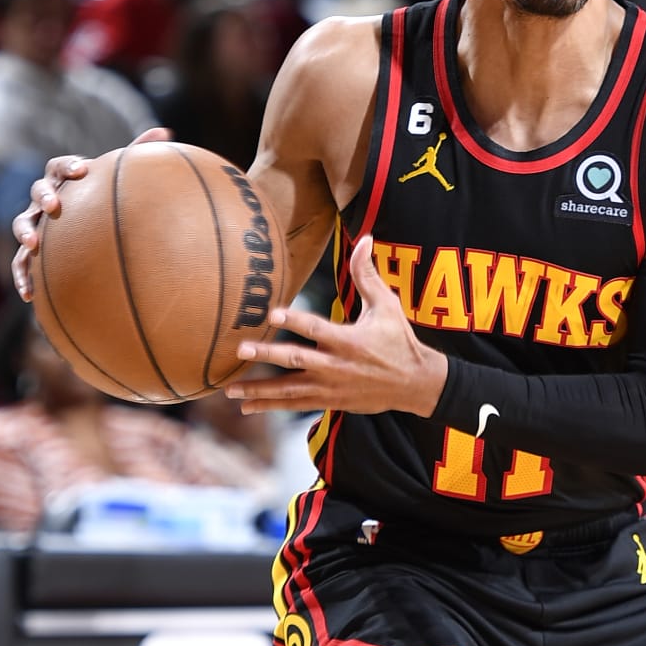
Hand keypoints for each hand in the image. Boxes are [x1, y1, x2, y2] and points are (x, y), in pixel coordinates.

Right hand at [11, 127, 170, 299]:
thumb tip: (166, 131)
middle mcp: (45, 198)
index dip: (67, 166)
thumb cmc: (102, 196)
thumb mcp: (118, 177)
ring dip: (25, 231)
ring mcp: (36, 223)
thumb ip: (137, 153)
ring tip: (33, 244)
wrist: (85, 224)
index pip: (59, 166)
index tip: (81, 170)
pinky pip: (22, 263)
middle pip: (37, 191)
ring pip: (22, 223)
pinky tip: (30, 295)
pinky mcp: (32, 251)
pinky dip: (22, 276)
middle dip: (44, 196)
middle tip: (55, 205)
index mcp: (64, 179)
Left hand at [232, 233, 447, 418]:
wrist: (415, 384)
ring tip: (230, 389)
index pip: (317, 328)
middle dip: (268, 354)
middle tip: (242, 349)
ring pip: (289, 389)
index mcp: (349, 340)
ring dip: (259, 389)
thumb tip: (364, 238)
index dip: (295, 320)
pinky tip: (246, 406)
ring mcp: (331, 387)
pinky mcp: (329, 401)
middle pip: (296, 360)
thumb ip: (367, 274)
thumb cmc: (399, 340)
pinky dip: (270, 405)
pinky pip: (295, 404)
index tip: (273, 313)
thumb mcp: (386, 305)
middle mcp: (336, 366)